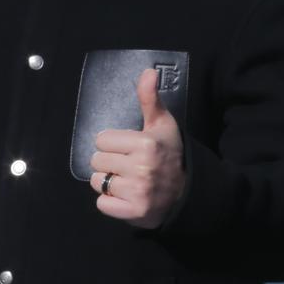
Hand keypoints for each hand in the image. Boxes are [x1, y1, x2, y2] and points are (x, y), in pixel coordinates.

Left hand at [91, 68, 187, 228]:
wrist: (187, 192)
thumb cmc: (170, 154)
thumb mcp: (162, 124)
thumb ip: (150, 99)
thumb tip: (147, 71)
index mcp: (146, 143)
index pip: (102, 140)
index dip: (114, 144)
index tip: (130, 149)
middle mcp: (141, 168)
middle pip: (96, 161)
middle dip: (109, 163)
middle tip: (128, 166)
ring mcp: (137, 192)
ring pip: (97, 182)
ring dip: (109, 182)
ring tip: (127, 181)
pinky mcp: (133, 212)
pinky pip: (102, 204)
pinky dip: (111, 203)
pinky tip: (126, 197)